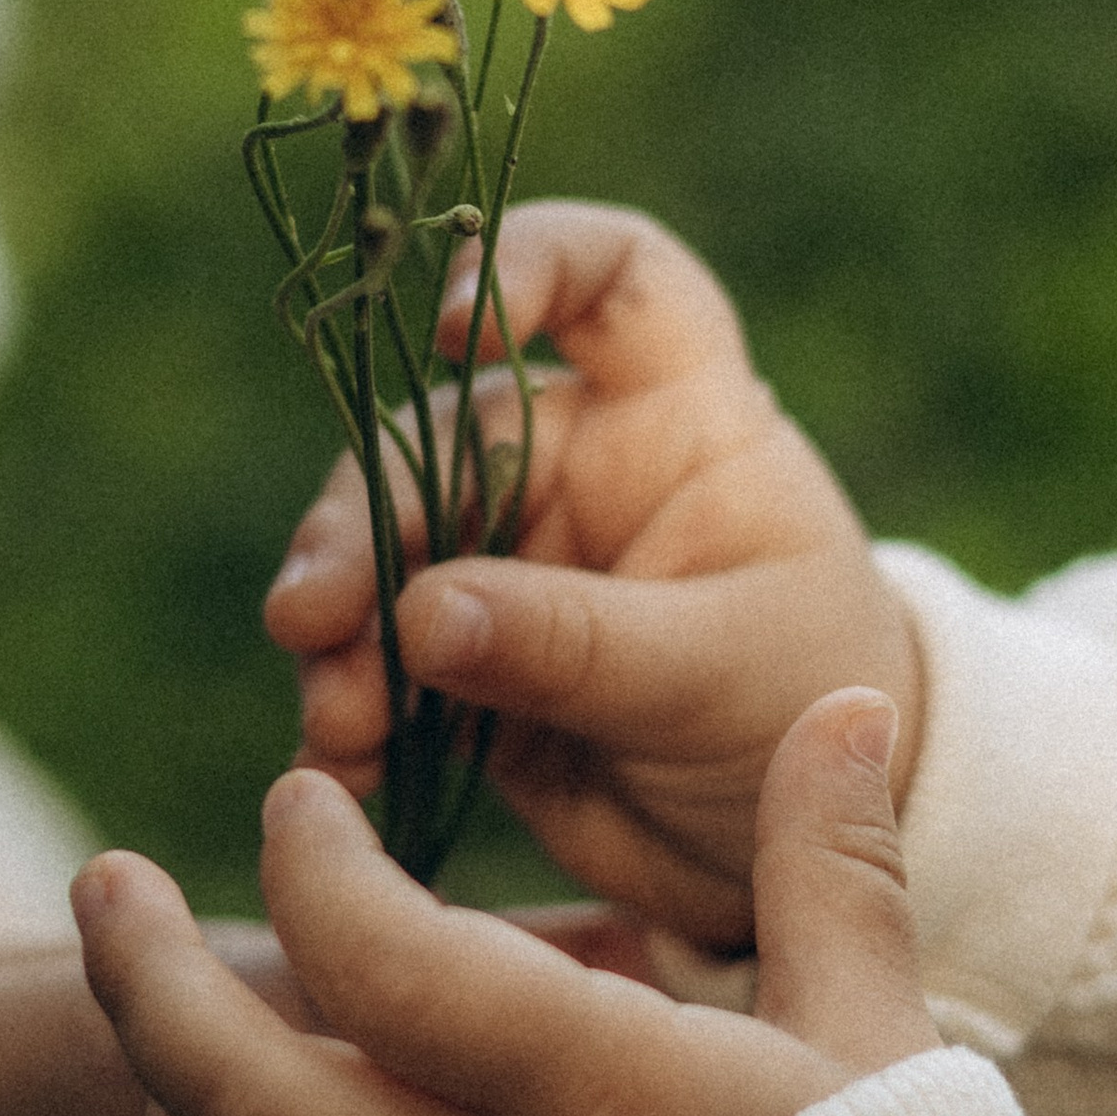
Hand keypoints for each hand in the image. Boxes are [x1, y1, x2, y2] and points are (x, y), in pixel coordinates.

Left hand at [73, 695, 940, 1115]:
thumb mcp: (884, 1049)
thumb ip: (832, 869)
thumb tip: (842, 700)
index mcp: (620, 1105)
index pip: (390, 970)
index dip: (310, 870)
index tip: (294, 802)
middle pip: (247, 1104)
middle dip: (144, 978)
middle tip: (102, 880)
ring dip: (168, 1095)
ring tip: (157, 1003)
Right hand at [262, 201, 922, 947]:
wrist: (796, 853)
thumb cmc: (802, 709)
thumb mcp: (713, 670)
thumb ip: (575, 641)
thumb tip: (421, 614)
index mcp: (676, 418)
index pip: (610, 277)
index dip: (528, 262)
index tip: (453, 327)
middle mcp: (576, 469)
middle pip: (435, 441)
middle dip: (362, 525)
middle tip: (314, 617)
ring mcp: (510, 566)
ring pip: (381, 559)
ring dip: (338, 634)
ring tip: (337, 724)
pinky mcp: (465, 667)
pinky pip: (375, 668)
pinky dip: (345, 715)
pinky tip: (335, 771)